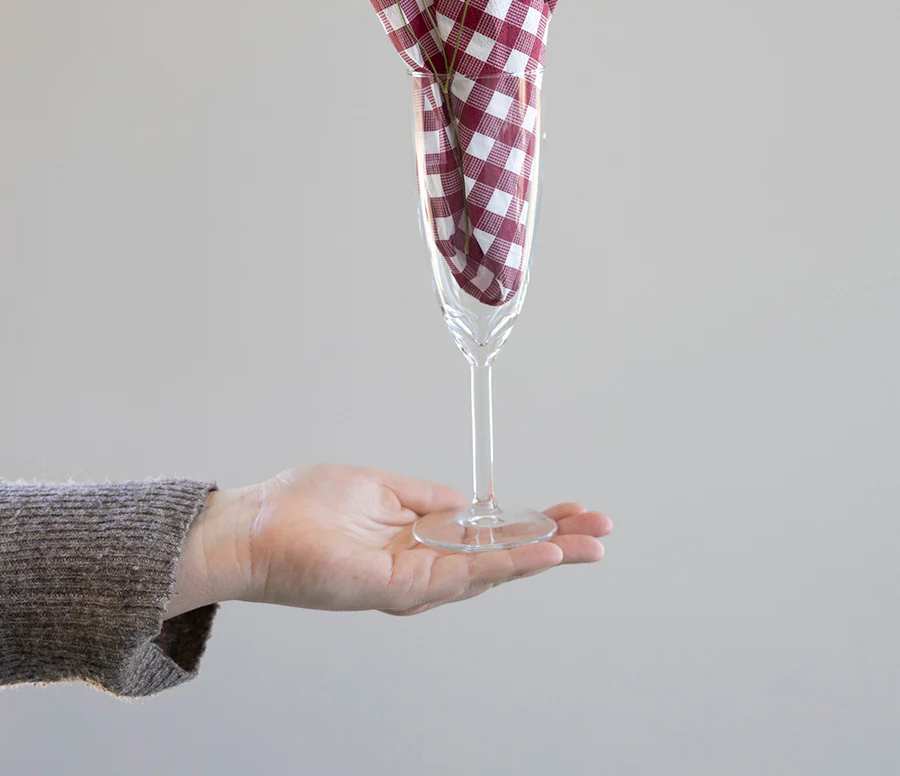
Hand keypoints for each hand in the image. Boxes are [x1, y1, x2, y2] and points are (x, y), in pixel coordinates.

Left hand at [164, 464, 611, 618]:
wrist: (256, 526)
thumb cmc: (303, 508)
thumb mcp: (378, 487)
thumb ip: (423, 499)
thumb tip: (463, 501)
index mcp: (420, 538)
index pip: (490, 533)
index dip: (533, 522)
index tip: (573, 510)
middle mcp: (424, 564)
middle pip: (502, 555)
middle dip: (554, 542)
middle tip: (602, 532)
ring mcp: (415, 578)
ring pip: (494, 568)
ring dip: (543, 552)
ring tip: (587, 543)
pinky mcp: (401, 585)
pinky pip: (463, 573)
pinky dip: (507, 561)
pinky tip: (541, 550)